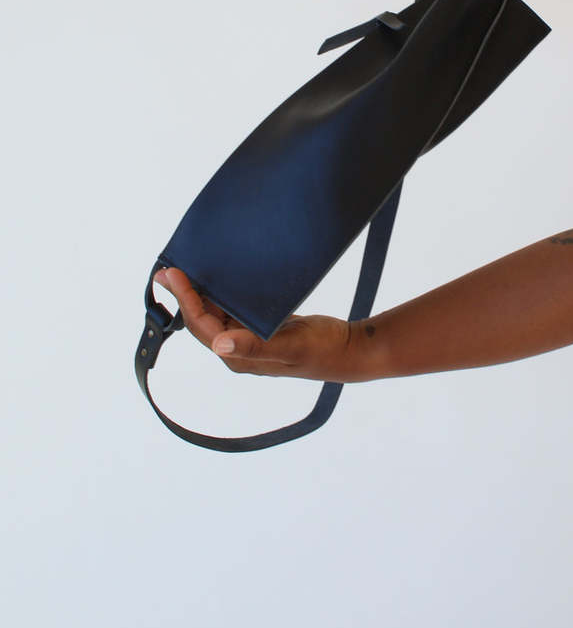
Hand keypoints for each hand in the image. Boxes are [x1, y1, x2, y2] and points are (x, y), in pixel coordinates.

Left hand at [154, 267, 373, 382]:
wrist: (349, 349)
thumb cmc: (321, 350)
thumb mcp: (289, 346)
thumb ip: (254, 346)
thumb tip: (219, 345)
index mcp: (238, 357)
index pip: (202, 326)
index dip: (185, 300)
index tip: (173, 275)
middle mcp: (238, 350)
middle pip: (202, 321)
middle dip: (185, 295)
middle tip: (168, 269)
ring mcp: (250, 339)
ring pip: (216, 314)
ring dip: (201, 294)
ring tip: (188, 270)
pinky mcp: (262, 329)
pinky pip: (234, 311)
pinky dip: (222, 295)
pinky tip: (221, 279)